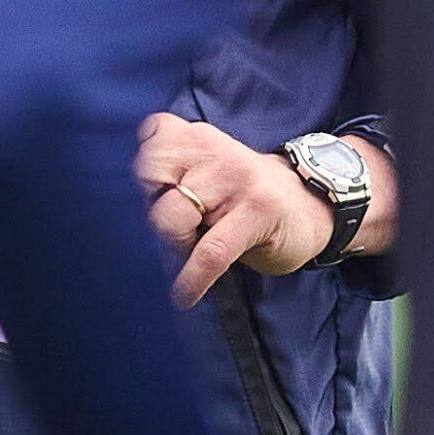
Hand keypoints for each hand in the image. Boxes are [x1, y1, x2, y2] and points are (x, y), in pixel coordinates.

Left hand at [138, 112, 348, 304]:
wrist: (312, 206)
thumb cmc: (243, 198)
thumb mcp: (206, 173)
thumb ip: (169, 175)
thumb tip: (121, 212)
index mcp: (196, 138)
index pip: (148, 140)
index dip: (139, 177)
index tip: (151, 198)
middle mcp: (213, 152)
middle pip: (149, 176)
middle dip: (148, 209)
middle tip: (171, 229)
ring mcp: (236, 181)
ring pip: (173, 216)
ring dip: (171, 246)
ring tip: (184, 255)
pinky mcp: (256, 213)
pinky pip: (209, 252)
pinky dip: (191, 279)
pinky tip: (183, 296)